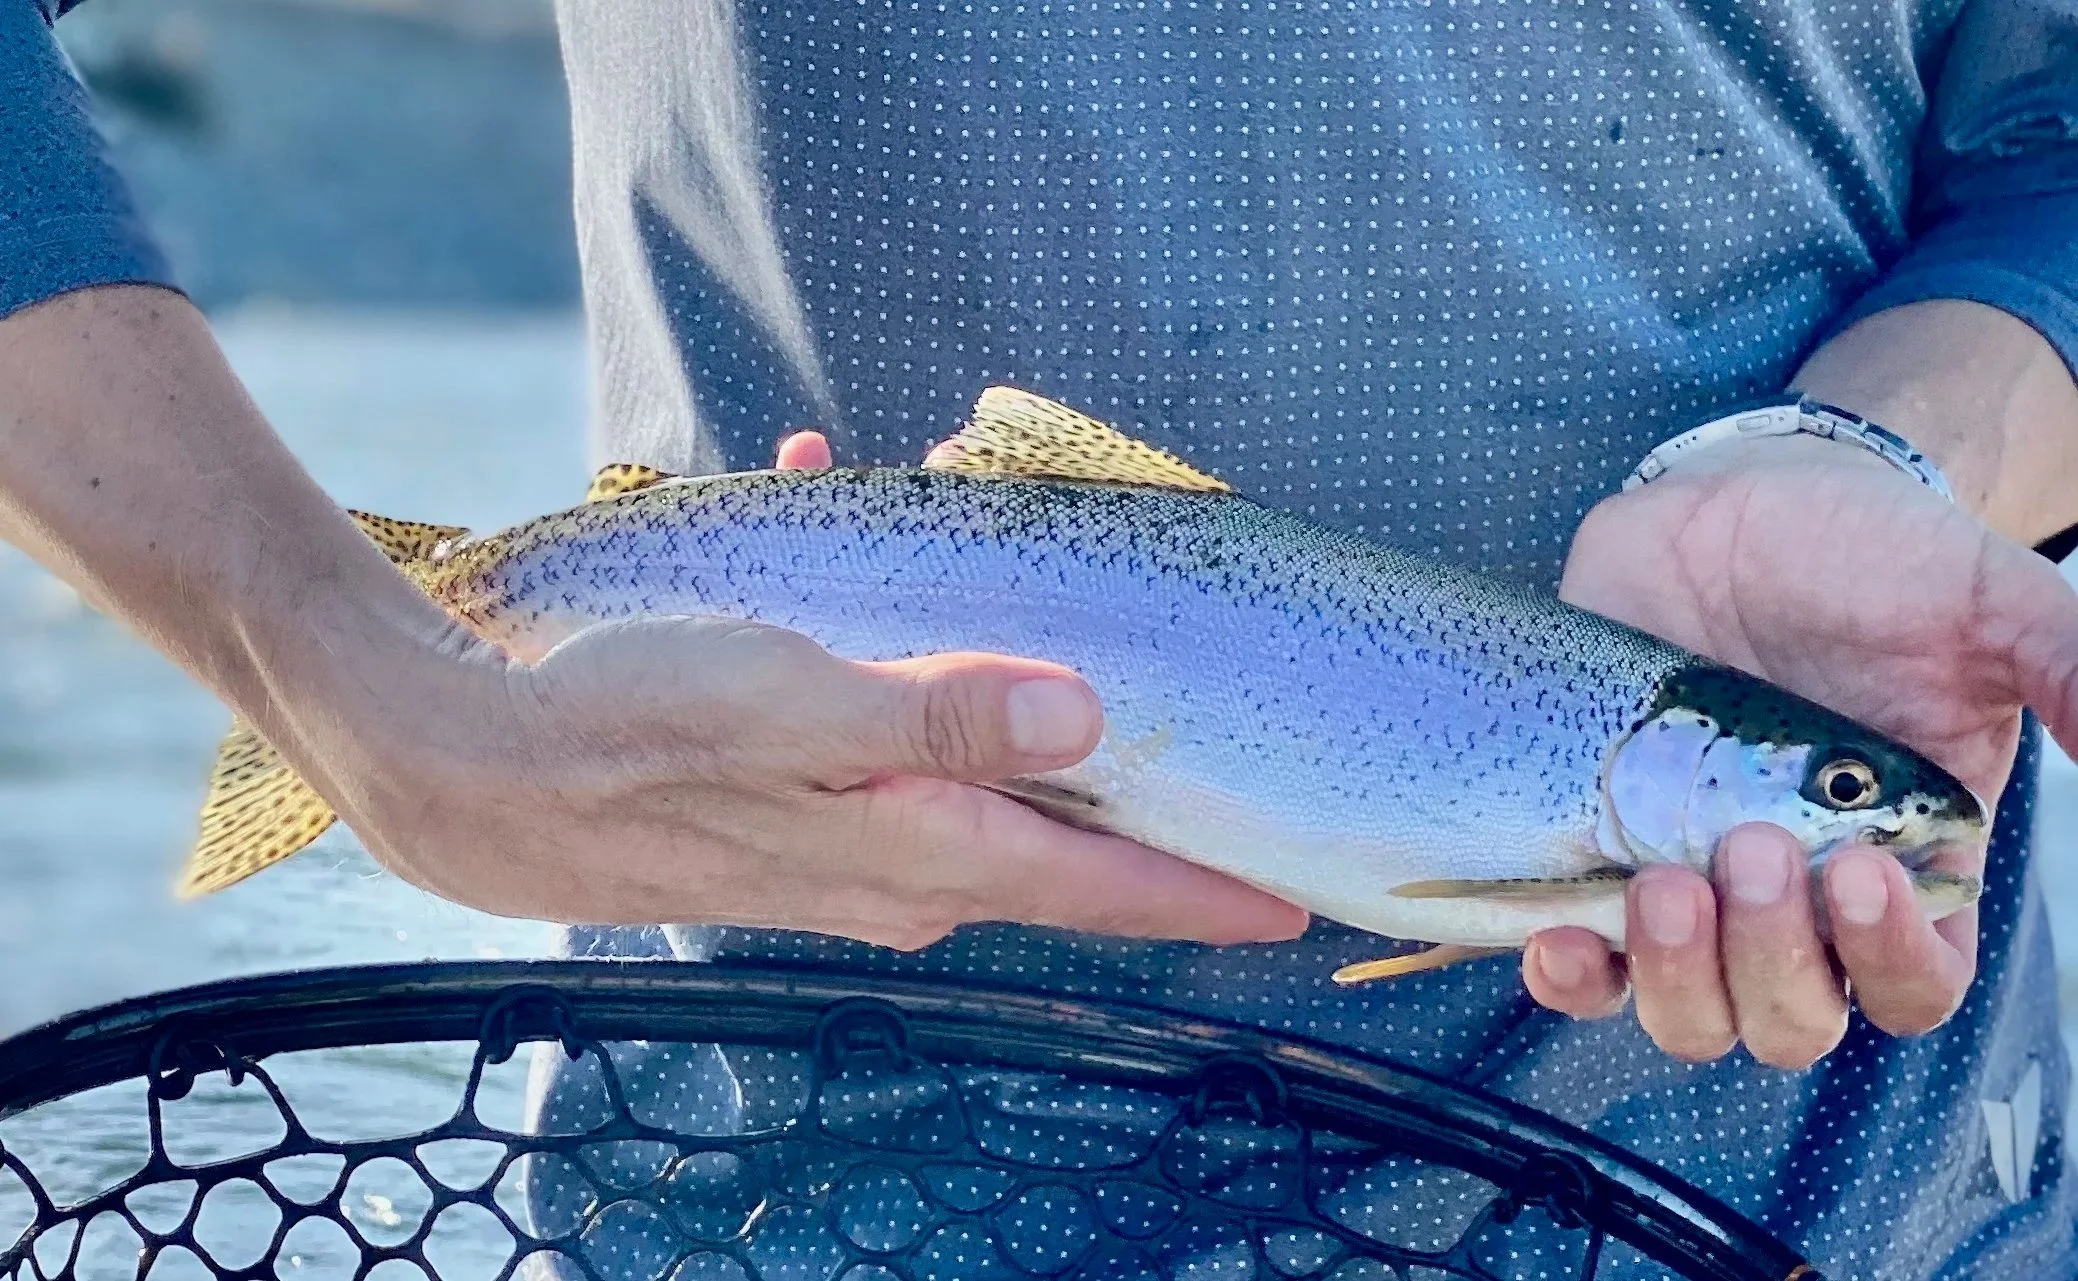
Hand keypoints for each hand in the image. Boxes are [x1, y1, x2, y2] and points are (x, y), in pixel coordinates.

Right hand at [317, 428, 1305, 947]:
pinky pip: (871, 729)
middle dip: (1110, 758)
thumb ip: (942, 718)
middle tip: (1175, 702)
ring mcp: (837, 843)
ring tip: (965, 525)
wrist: (455, 761)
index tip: (1289, 901)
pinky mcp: (782, 809)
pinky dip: (880, 649)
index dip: (1199, 891)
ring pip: (960, 762)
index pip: (1099, 886)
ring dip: (979, 663)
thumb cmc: (620, 727)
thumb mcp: (790, 705)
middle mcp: (895, 865)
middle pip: (1050, 832)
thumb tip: (1085, 720)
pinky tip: (827, 514)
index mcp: (920, 851)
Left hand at [1526, 434, 2077, 1066]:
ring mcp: (1692, 883)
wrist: (1744, 500)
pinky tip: (1556, 938)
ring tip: (1659, 883)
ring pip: (1687, 1012)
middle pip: (1792, 1019)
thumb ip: (2070, 671)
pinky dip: (1567, 975)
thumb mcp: (1991, 604)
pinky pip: (1581, 968)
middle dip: (1770, 958)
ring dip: (1674, 974)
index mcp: (1903, 868)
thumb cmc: (1876, 560)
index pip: (1916, 987)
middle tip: (1747, 847)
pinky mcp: (1597, 854)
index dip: (1892, 962)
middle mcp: (1797, 900)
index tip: (1859, 873)